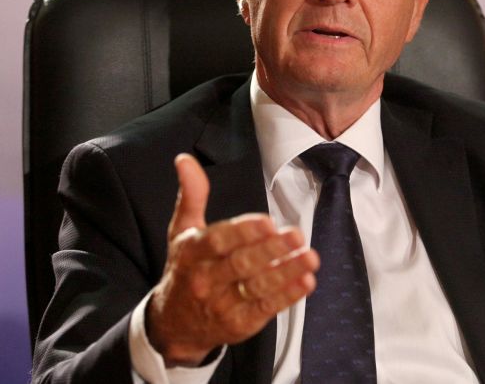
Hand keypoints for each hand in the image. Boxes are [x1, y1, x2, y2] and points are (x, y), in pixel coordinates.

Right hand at [146, 153, 318, 365]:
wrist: (174, 324)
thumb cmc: (185, 269)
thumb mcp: (182, 231)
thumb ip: (191, 195)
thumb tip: (185, 159)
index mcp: (192, 253)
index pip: (218, 241)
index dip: (244, 232)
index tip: (268, 222)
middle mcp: (205, 280)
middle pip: (241, 264)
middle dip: (272, 250)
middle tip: (297, 235)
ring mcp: (221, 305)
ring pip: (257, 287)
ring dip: (286, 272)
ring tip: (310, 258)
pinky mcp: (239, 324)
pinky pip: (265, 309)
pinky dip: (287, 296)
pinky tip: (306, 282)